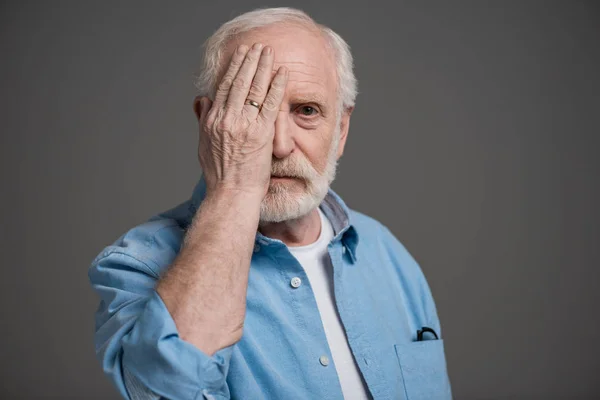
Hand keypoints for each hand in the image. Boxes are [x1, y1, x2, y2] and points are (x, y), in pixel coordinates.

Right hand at [195, 43, 288, 197]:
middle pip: (239, 82)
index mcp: (213, 121)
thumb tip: (202, 99)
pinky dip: (277, 86)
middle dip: (249, 61)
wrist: (231, 193)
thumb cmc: (219, 175)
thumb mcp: (203, 144)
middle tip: (257, 46)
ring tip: (268, 52)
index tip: (240, 55)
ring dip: (262, 67)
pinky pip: (270, 104)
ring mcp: (244, 125)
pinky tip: (282, 73)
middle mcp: (227, 119)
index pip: (224, 87)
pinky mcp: (261, 133)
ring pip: (254, 89)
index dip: (233, 68)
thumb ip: (203, 119)